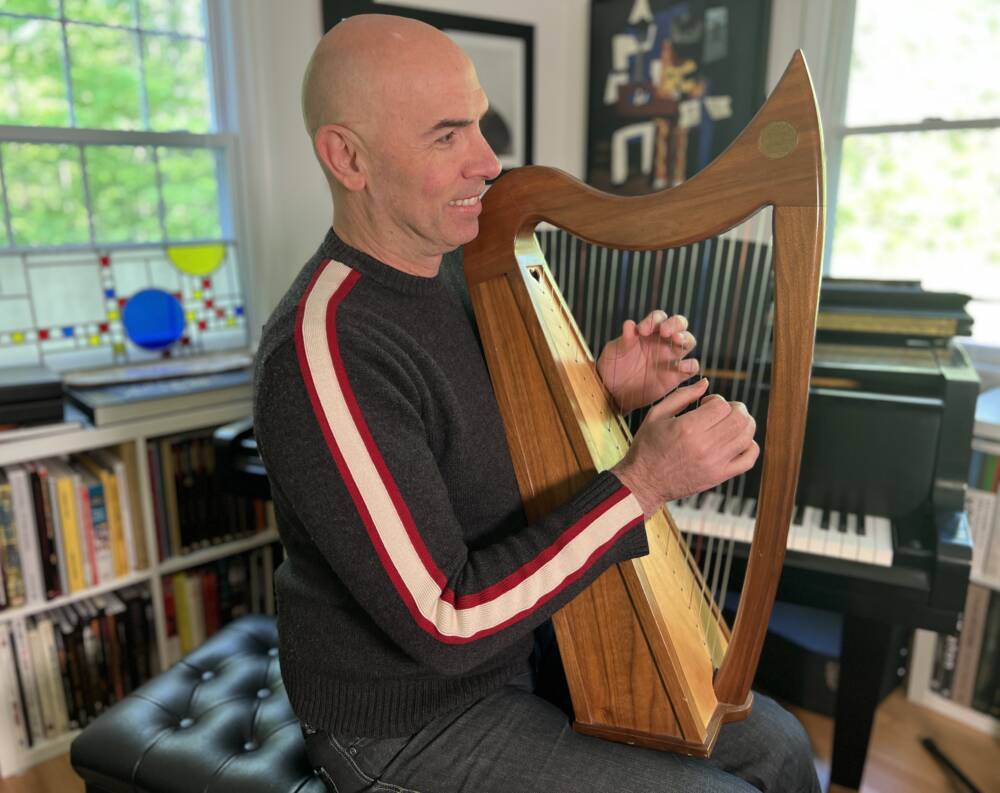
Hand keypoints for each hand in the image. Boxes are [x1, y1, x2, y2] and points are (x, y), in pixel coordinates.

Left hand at [596, 310, 698, 412]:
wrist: (614, 393)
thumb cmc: (613, 368)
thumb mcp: (614, 352)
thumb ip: (624, 340)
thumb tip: (629, 324)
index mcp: (648, 332)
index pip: (658, 317)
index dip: (654, 320)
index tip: (643, 330)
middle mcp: (663, 342)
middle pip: (679, 324)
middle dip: (675, 323)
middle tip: (664, 331)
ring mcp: (671, 358)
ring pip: (688, 341)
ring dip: (686, 338)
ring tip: (677, 340)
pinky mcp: (676, 376)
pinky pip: (691, 367)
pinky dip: (691, 365)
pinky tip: (681, 367)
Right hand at [612, 378, 759, 516]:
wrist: (643, 483)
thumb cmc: (647, 446)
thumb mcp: (657, 415)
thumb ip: (682, 395)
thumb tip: (706, 383)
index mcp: (687, 427)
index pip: (721, 405)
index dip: (716, 399)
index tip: (705, 404)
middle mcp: (704, 445)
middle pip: (739, 418)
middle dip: (735, 408)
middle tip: (722, 411)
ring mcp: (714, 463)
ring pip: (747, 436)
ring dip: (744, 424)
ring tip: (730, 424)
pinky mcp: (719, 476)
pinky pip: (748, 460)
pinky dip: (750, 446)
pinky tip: (738, 441)